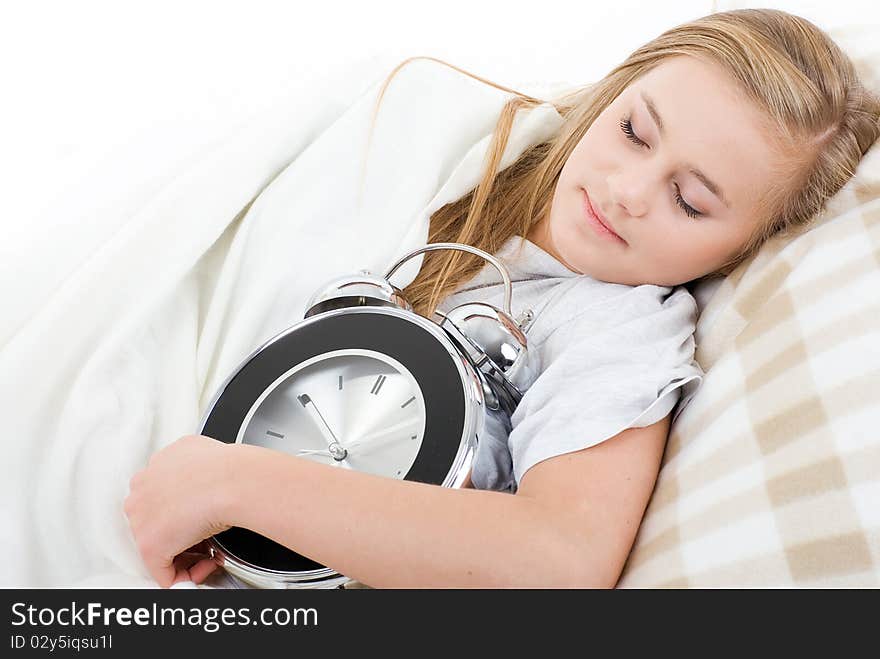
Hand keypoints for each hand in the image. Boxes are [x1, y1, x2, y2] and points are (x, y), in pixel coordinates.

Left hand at [124, 434, 234, 587]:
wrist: (229, 481)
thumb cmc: (225, 468)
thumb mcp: (199, 452)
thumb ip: (189, 467)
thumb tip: (202, 477)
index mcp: (153, 470)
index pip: (161, 499)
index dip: (185, 513)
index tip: (202, 519)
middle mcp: (141, 493)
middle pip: (159, 524)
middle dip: (185, 536)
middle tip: (210, 540)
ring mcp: (141, 520)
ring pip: (161, 548)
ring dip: (189, 555)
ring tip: (213, 554)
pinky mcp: (150, 547)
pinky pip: (164, 573)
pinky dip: (189, 575)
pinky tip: (209, 564)